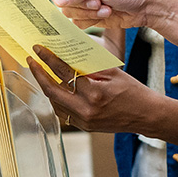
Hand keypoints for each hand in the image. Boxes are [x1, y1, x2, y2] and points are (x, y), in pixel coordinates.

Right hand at [20, 0, 162, 29]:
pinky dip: (90, 21)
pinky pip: (75, 23)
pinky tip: (106, 14)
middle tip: (98, 0)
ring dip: (87, 12)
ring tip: (105, 7)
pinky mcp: (86, 15)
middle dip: (78, 2)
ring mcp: (80, 0)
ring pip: (66, 12)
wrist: (147, 5)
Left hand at [28, 45, 153, 134]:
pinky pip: (63, 112)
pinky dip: (56, 98)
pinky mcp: (84, 127)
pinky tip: (55, 88)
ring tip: (40, 72)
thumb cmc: (132, 90)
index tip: (39, 49)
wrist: (145, 115)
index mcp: (94, 93)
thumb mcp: (112, 72)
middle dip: (39, 73)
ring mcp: (84, 121)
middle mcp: (86, 110)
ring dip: (46, 86)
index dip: (48, 59)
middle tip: (31, 60)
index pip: (64, 72)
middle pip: (52, 90)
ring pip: (55, 103)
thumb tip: (66, 54)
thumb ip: (88, 65)